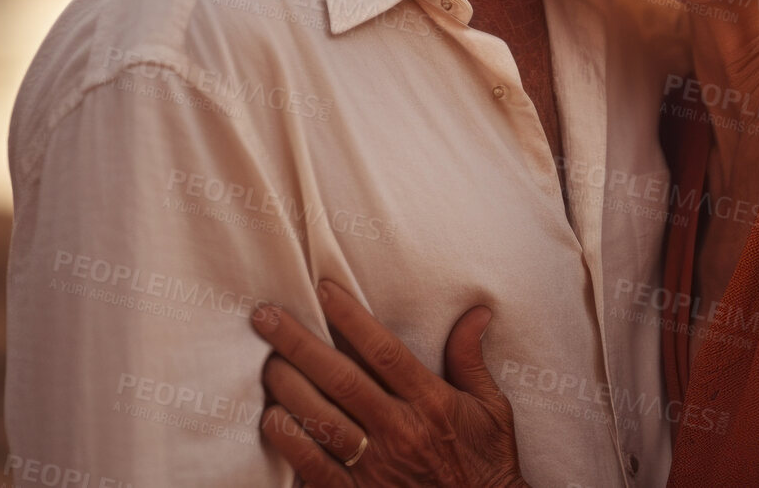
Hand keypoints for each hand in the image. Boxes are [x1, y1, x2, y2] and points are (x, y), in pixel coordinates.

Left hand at [252, 279, 524, 487]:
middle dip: (298, 343)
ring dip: (287, 386)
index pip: (384, 351)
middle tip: (266, 317)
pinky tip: (271, 417)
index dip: (351, 318)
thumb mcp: (491, 410)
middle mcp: (400, 430)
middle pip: (340, 378)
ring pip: (320, 417)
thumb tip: (476, 313)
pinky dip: (289, 440)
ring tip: (266, 362)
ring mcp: (375, 466)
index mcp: (432, 403)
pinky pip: (312, 466)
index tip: (323, 290)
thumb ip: (471, 361)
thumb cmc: (486, 464)